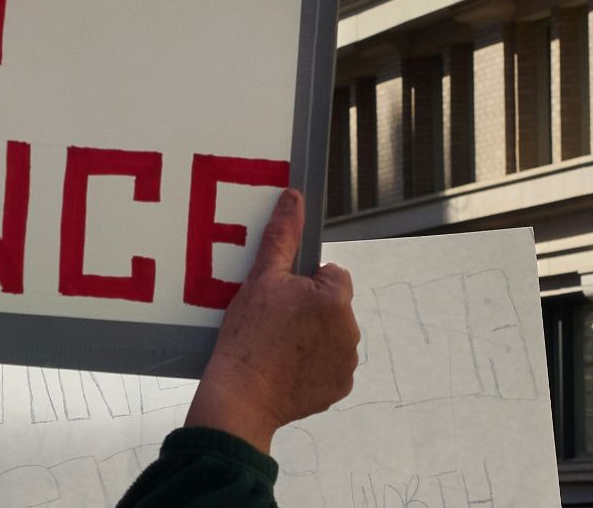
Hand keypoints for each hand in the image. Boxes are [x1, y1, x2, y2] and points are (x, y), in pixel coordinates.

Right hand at [184, 188, 358, 452]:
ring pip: (332, 335)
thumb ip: (283, 236)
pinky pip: (330, 365)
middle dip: (310, 309)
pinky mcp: (339, 388)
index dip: (304, 282)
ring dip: (313, 336)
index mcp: (336, 299)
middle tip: (275, 322)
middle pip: (333, 306)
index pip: (331, 274)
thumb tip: (294, 197)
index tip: (280, 298)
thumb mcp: (261, 279)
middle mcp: (350, 331)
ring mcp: (347, 362)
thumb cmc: (248, 335)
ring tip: (277, 346)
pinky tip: (286, 368)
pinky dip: (313, 365)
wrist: (242, 395)